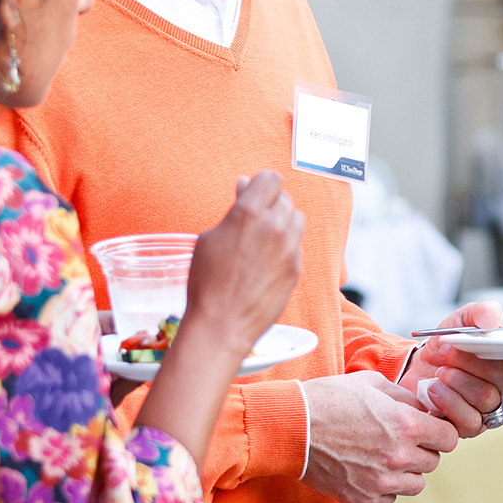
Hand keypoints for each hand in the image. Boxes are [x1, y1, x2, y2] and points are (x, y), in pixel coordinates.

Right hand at [130, 172, 303, 463]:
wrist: (221, 324)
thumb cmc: (206, 282)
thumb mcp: (209, 239)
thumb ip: (234, 210)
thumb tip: (245, 186)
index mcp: (248, 213)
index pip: (270, 178)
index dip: (261, 184)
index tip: (254, 193)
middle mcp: (274, 226)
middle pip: (284, 199)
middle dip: (270, 205)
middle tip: (254, 222)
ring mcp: (289, 248)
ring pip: (296, 220)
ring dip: (283, 224)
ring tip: (262, 242)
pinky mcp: (296, 268)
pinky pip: (296, 246)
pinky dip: (285, 248)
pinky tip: (266, 264)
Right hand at [299, 372, 458, 502]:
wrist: (291, 426)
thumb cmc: (329, 399)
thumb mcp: (373, 383)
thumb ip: (405, 397)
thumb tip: (424, 407)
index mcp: (405, 424)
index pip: (448, 438)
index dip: (440, 431)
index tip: (430, 429)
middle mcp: (397, 456)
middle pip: (432, 462)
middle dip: (423, 449)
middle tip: (403, 439)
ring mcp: (379, 481)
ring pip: (415, 484)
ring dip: (407, 471)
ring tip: (386, 455)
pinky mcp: (361, 498)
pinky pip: (390, 498)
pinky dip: (386, 487)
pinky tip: (370, 469)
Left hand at [400, 300, 502, 437]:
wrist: (418, 369)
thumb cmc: (448, 346)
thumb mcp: (461, 321)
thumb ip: (480, 313)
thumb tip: (492, 317)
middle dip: (472, 361)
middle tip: (447, 349)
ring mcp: (492, 410)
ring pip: (485, 397)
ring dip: (457, 380)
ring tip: (440, 371)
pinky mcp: (472, 428)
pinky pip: (468, 419)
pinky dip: (448, 400)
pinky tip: (434, 388)